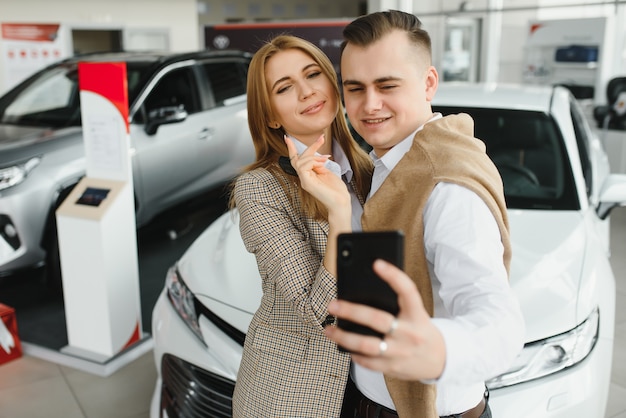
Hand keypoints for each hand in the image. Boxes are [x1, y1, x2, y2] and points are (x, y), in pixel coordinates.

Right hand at [285, 135, 349, 210]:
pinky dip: (313, 162)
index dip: (291, 149)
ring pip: (300, 161)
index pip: (296, 161)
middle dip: (310, 147)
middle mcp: (304, 178)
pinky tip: (322, 164)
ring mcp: (304, 181)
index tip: (287, 137)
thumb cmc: (336, 189)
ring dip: (314, 156)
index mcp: (308, 175)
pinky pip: (303, 167)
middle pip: (299, 158)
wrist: (341, 202)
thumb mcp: (326, 172)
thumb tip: (316, 157)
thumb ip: (318, 165)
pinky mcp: (306, 183)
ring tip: (326, 159)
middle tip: (322, 138)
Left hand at [325, 260, 445, 380]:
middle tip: (333, 304)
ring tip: (329, 329)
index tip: (377, 263)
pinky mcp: (393, 367)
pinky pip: (367, 361)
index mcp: (417, 315)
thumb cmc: (420, 330)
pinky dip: (353, 353)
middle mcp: (410, 333)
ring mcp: (401, 352)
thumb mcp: (416, 314)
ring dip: (343, 337)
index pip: (408, 291)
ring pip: (367, 345)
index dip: (393, 276)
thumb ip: (398, 304)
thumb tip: (364, 291)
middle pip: (377, 319)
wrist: (441, 360)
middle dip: (351, 311)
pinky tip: (344, 345)